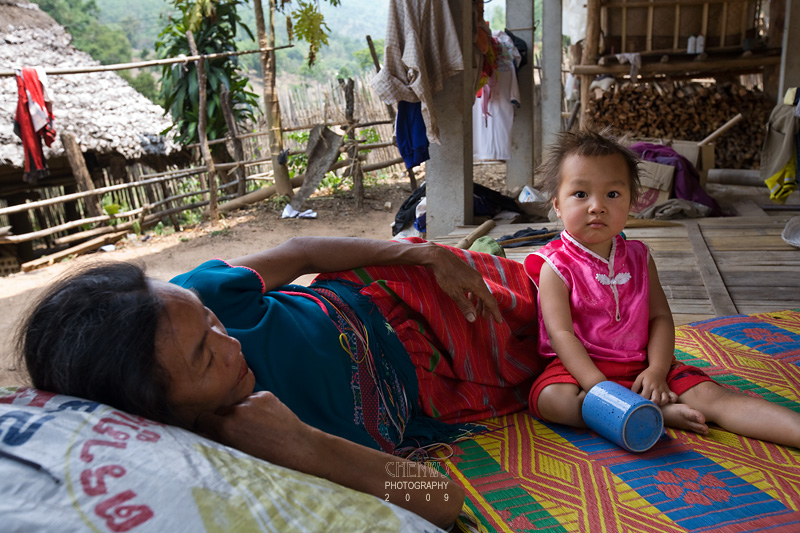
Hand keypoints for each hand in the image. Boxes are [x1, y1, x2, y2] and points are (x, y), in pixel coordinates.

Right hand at [195, 391, 319, 471]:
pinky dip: (256, 407)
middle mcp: (237, 410)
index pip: (203, 417)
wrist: (297, 447)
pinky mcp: (265, 395)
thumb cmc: (266, 457)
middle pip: (220, 410)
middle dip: (224, 419)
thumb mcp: (237, 453)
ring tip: (256, 428)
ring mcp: (253, 400)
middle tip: (237, 432)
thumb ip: (218, 439)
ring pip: (237, 404)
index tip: (210, 430)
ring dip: (241, 412)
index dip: (206, 425)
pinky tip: (266, 420)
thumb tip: (202, 431)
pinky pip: (252, 399)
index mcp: (227, 427)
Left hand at [429, 246, 501, 322]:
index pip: (490, 301)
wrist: (439, 257)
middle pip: (487, 297)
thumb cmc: (446, 275)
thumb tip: (473, 319)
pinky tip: (469, 299)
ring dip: (480, 302)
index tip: (499, 322)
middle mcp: (479, 279)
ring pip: (481, 291)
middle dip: (487, 309)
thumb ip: (465, 306)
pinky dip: (475, 295)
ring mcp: (474, 275)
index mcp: (477, 285)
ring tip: (476, 311)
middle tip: (484, 318)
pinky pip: (476, 287)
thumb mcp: (454, 293)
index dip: (495, 312)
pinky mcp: (469, 273)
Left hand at [631, 368, 676, 405]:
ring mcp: (663, 390)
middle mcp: (657, 388)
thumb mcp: (639, 378)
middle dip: (651, 404)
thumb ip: (635, 387)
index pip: (644, 397)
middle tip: (647, 405)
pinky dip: (672, 401)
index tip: (638, 401)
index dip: (640, 401)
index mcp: (648, 385)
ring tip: (656, 404)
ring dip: (660, 404)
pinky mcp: (668, 390)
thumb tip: (632, 396)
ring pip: (664, 400)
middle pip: (655, 400)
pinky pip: (674, 397)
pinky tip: (668, 402)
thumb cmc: (647, 375)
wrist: (658, 369)